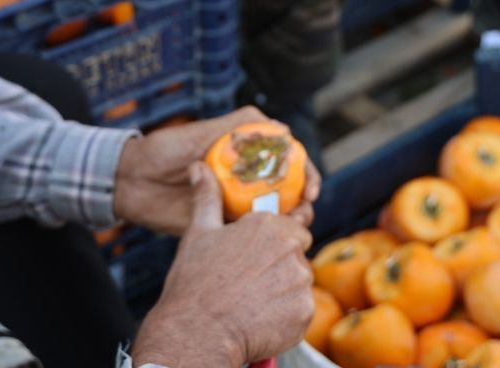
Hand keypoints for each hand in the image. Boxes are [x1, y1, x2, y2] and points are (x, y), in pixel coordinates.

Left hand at [113, 107, 320, 234]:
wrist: (131, 181)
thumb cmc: (164, 150)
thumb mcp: (201, 133)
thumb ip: (237, 126)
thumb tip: (283, 127)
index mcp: (245, 156)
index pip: (288, 162)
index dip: (306, 174)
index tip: (311, 188)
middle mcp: (244, 180)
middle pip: (288, 192)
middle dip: (304, 203)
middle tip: (305, 213)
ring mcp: (233, 205)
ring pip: (272, 217)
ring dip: (289, 224)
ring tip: (292, 230)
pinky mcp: (219, 227)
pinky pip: (246, 236)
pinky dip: (261, 241)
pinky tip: (268, 245)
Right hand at [131, 163, 315, 367]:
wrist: (198, 332)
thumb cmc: (195, 283)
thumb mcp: (199, 233)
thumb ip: (207, 196)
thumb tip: (200, 167)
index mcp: (269, 225)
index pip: (294, 227)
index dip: (277, 242)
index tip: (261, 256)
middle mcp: (290, 249)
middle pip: (298, 256)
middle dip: (281, 266)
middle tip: (253, 282)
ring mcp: (300, 282)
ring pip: (300, 284)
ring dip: (284, 291)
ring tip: (253, 302)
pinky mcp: (305, 312)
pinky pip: (301, 311)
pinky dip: (286, 316)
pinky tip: (261, 318)